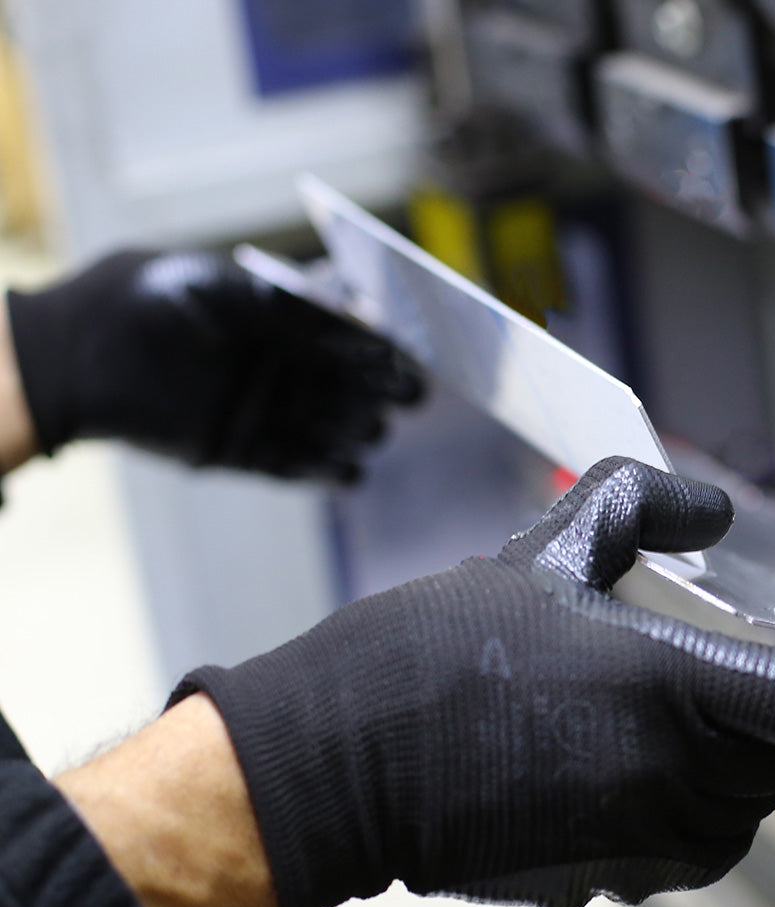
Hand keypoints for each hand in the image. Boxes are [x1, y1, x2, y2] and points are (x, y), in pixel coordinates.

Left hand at [7, 249, 422, 480]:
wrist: (84, 350)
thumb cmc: (148, 299)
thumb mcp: (217, 285)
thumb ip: (281, 299)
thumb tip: (347, 302)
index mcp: (290, 324)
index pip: (357, 340)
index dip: (387, 350)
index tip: (410, 358)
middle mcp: (289, 369)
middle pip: (360, 388)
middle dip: (387, 393)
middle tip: (406, 396)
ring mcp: (272, 411)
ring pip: (340, 430)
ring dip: (361, 432)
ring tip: (370, 431)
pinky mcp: (248, 451)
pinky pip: (302, 468)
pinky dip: (330, 473)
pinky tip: (348, 471)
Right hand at [171, 457, 774, 906]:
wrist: (340, 768)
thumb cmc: (437, 655)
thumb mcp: (545, 553)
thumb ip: (640, 509)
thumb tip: (713, 508)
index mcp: (672, 689)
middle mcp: (678, 780)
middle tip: (747, 663)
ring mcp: (648, 843)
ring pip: (749, 798)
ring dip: (740, 754)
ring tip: (665, 705)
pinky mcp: (614, 879)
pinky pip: (696, 835)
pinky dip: (692, 795)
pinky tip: (620, 758)